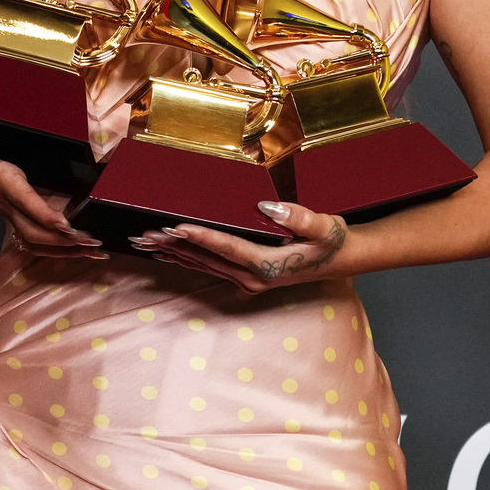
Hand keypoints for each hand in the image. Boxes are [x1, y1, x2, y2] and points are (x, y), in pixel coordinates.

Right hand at [0, 109, 106, 259]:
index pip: (25, 201)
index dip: (46, 214)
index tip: (68, 225)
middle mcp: (5, 201)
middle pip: (37, 231)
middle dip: (66, 241)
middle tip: (96, 244)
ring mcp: (7, 210)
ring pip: (37, 239)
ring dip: (65, 248)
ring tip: (96, 251)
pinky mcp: (8, 212)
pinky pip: (33, 235)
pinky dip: (54, 244)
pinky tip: (74, 248)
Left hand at [128, 201, 349, 292]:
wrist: (343, 259)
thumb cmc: (333, 240)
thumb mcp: (325, 226)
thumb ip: (300, 217)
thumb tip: (266, 207)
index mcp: (268, 266)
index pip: (227, 248)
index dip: (201, 236)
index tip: (176, 226)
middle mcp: (253, 278)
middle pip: (206, 259)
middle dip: (174, 246)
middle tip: (145, 234)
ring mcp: (248, 281)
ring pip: (204, 265)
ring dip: (175, 254)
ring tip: (147, 242)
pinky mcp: (246, 278)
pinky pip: (210, 268)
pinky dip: (188, 259)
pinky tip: (170, 253)